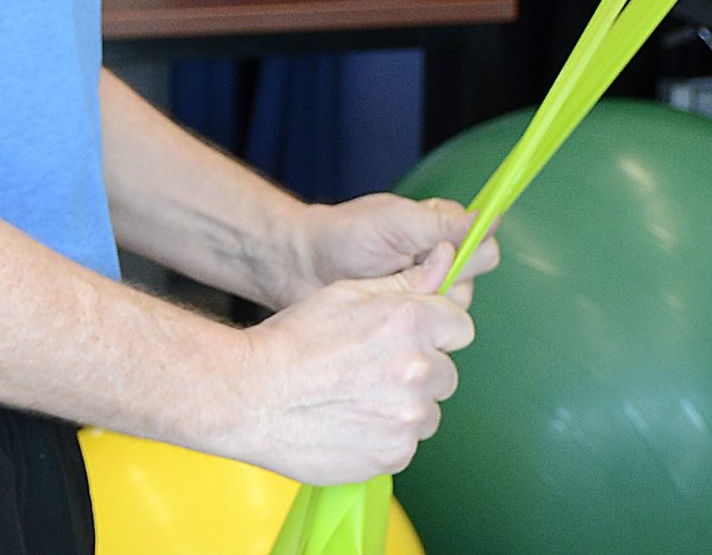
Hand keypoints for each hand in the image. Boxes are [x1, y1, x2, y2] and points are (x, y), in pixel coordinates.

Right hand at [218, 243, 473, 483]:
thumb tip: (447, 259)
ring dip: (403, 405)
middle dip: (418, 370)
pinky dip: (385, 436)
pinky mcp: (395, 454)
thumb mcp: (345, 293)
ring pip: (427, 411)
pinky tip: (350, 421)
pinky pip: (406, 443)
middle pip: (446, 372)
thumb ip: (404, 281)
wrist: (251, 395)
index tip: (409, 337)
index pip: (460, 327)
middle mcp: (419, 370)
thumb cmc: (293, 341)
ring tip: (355, 397)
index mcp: (411, 323)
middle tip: (371, 369)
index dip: (434, 330)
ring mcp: (409, 417)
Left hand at [284, 194, 499, 310]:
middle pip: (474, 278)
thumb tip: (489, 218)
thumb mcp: (392, 221)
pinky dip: (415, 321)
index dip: (465, 248)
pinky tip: (388, 311)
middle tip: (406, 268)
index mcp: (439, 227)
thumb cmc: (343, 234)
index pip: (482, 241)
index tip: (436, 249)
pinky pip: (433, 327)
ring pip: (456, 306)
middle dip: (444, 277)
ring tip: (389, 287)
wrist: (302, 267)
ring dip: (427, 300)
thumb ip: (440, 223)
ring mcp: (426, 289)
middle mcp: (439, 259)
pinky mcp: (410, 316)